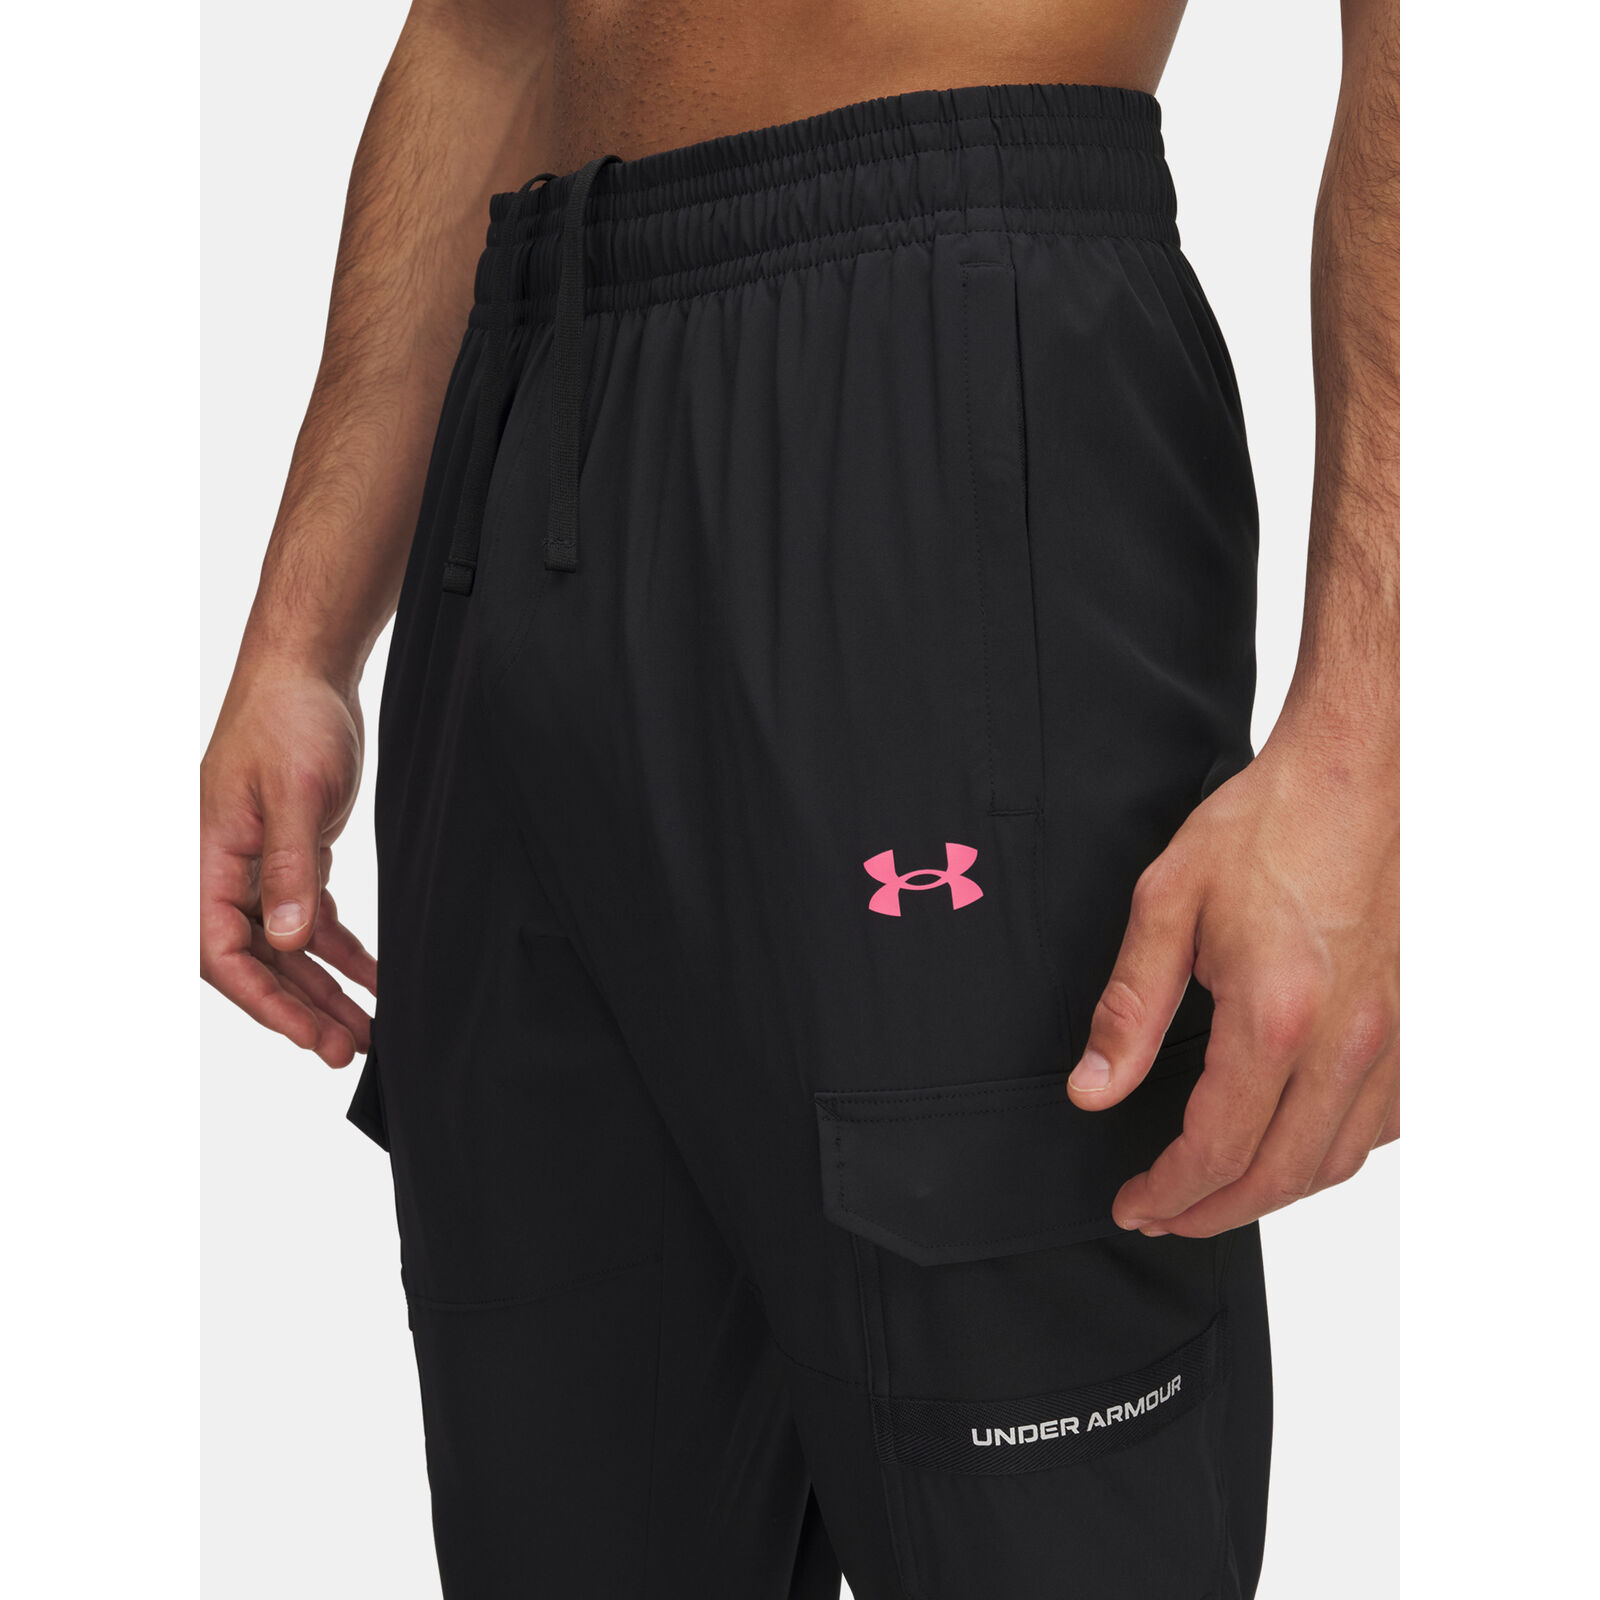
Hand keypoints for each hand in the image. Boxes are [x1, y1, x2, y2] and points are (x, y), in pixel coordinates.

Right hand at [201, 665, 376, 1065]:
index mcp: (204, 859)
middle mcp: (223, 873)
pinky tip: (374, 983)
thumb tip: (284, 939)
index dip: (264, 1000)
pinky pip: (311, 925)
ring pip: (286, 951)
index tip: (308, 1034)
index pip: (221, 951)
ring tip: (367, 1032)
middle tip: (348, 1049)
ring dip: (325, 992)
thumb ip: (290, 868)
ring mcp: (256, 871)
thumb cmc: (289, 721)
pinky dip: (342, 956)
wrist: (307, 677)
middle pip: (256, 963)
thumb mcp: (297, 794)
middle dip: (302, 1011)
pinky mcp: (292, 863)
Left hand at [1067, 719, 1397, 1235]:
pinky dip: (1326, 1154)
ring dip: (1269, 1192)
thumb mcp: (1167, 903)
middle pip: (1278, 1176)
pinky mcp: (1415, 1028)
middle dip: (1210, 1212)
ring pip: (1335, 1162)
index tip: (1131, 1203)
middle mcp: (1346, 1041)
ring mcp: (1393, 1040)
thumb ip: (1129, 1007)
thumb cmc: (1269, 826)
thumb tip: (1093, 1087)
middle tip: (1160, 1215)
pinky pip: (1377, 1126)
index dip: (1168, 1193)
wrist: (1362, 778)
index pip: (1218, 1148)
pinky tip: (1286, 1143)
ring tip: (1213, 1193)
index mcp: (1276, 1014)